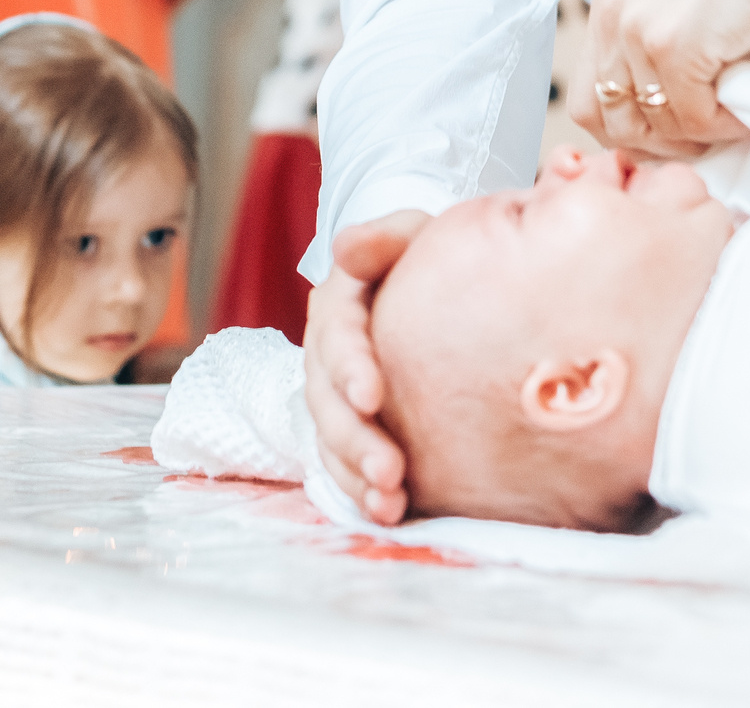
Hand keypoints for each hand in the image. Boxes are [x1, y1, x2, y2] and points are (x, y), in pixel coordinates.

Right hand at [304, 208, 427, 523]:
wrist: (423, 288)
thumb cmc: (422, 259)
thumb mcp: (410, 235)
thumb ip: (385, 237)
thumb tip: (347, 246)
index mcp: (338, 309)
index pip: (337, 338)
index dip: (350, 367)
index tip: (372, 396)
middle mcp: (327, 359)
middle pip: (327, 404)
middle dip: (354, 441)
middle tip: (389, 472)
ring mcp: (336, 399)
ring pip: (332, 444)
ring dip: (356, 478)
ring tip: (389, 506)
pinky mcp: (355, 429)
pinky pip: (347, 466)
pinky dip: (363, 493)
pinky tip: (392, 515)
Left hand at [577, 0, 749, 157]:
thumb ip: (664, 41)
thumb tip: (671, 105)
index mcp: (611, 3)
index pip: (589, 96)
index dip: (628, 128)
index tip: (671, 134)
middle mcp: (613, 17)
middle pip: (606, 121)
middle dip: (656, 143)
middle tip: (703, 139)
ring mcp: (640, 33)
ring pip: (655, 127)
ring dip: (698, 134)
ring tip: (733, 114)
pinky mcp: (675, 49)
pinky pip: (695, 120)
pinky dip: (726, 126)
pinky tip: (749, 104)